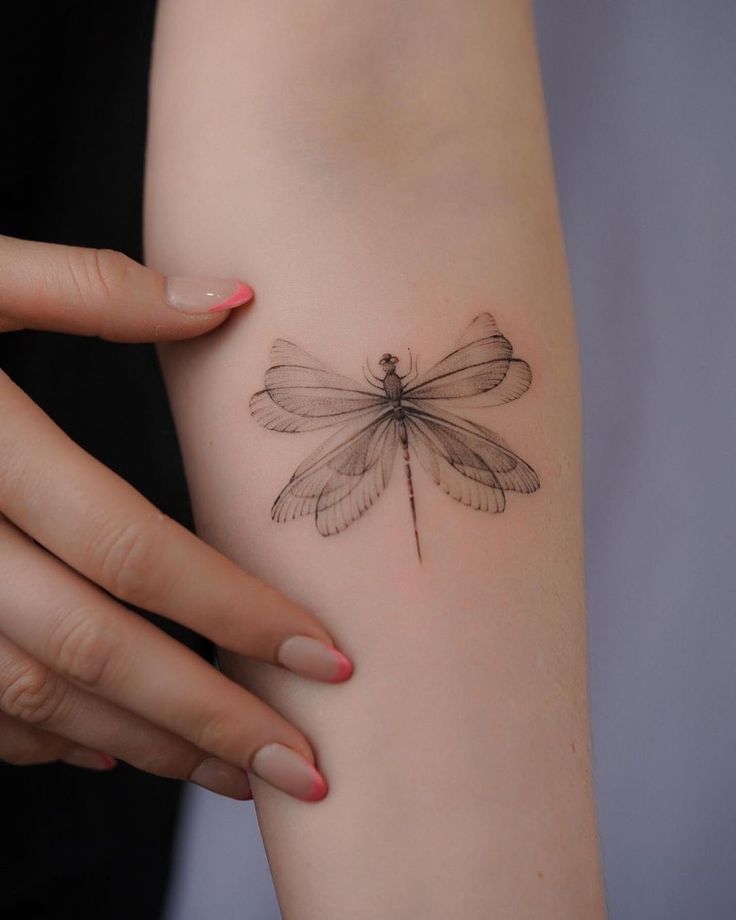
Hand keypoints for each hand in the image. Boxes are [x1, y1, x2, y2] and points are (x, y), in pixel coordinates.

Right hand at [0, 234, 352, 800]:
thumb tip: (233, 297)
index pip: (132, 549)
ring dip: (142, 744)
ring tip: (234, 772)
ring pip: (35, 697)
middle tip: (302, 768)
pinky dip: (45, 739)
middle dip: (208, 719)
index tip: (325, 656)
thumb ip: (94, 288)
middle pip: (95, 650)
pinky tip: (111, 748)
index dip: (234, 611)